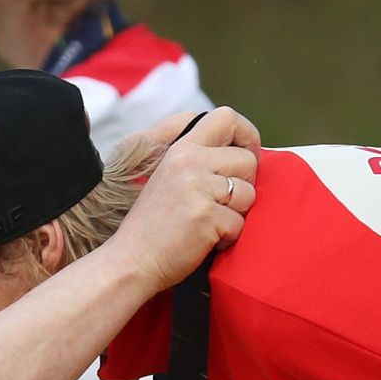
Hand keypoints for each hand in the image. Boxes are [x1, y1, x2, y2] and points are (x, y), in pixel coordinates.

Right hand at [112, 106, 260, 294]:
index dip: (247, 134)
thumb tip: (243, 152)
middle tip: (221, 204)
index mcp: (180, 150)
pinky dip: (227, 238)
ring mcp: (197, 189)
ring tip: (209, 224)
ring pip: (249, 193)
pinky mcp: (206, 216)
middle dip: (244, 185)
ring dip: (236, 214)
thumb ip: (198, 161)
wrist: (131, 262)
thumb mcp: (168, 179)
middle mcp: (188, 163)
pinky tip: (204, 240)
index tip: (248, 154)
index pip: (226, 118)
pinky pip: (240, 224)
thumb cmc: (153, 227)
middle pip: (247, 160)